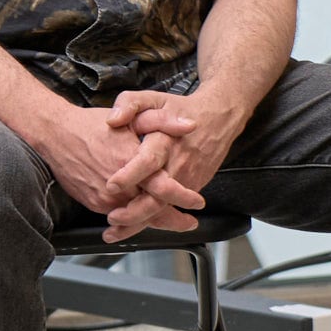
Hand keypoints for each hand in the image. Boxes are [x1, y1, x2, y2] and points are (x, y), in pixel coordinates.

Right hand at [31, 98, 192, 241]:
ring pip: (136, 217)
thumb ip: (163, 122)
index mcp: (133, 163)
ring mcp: (105, 198)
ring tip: (171, 222)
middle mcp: (120, 186)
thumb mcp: (132, 117)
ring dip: (154, 221)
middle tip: (189, 223)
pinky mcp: (94, 203)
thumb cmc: (93, 125)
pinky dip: (132, 218)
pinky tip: (142, 217)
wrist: (56, 134)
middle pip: (153, 211)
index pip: (165, 188)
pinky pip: (118, 215)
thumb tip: (190, 125)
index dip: (184, 197)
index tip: (197, 202)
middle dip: (175, 220)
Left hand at [105, 87, 245, 241]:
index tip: (111, 185)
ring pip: (165, 207)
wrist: (219, 118)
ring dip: (141, 222)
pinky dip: (154, 220)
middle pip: (158, 194)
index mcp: (165, 140)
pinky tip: (133, 228)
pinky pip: (172, 207)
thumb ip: (129, 104)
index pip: (148, 160)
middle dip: (135, 211)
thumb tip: (112, 120)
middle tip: (112, 218)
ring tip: (116, 233)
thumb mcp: (152, 98)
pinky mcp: (192, 186)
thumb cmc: (179, 108)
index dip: (131, 174)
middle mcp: (177, 163)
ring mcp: (187, 178)